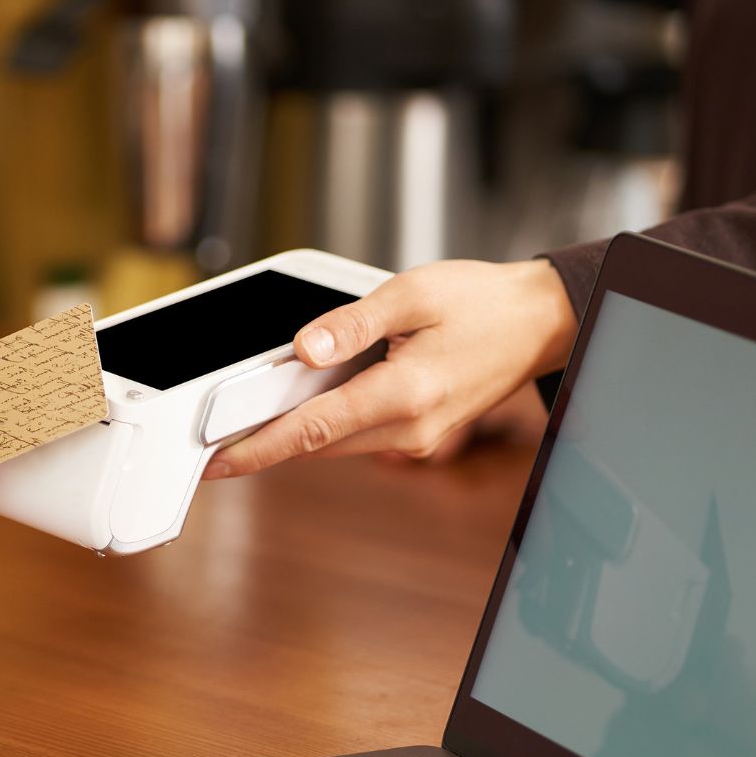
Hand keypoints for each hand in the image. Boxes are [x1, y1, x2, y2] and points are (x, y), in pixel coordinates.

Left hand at [206, 259, 576, 479]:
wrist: (539, 322)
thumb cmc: (484, 304)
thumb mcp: (411, 294)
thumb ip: (351, 323)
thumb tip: (302, 348)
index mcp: (406, 394)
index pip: (313, 430)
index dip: (258, 449)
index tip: (218, 462)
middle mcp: (411, 428)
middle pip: (317, 443)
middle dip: (265, 440)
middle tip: (215, 433)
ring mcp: (418, 438)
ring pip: (336, 443)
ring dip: (297, 431)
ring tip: (254, 412)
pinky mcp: (420, 435)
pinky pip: (357, 435)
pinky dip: (328, 422)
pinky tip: (312, 398)